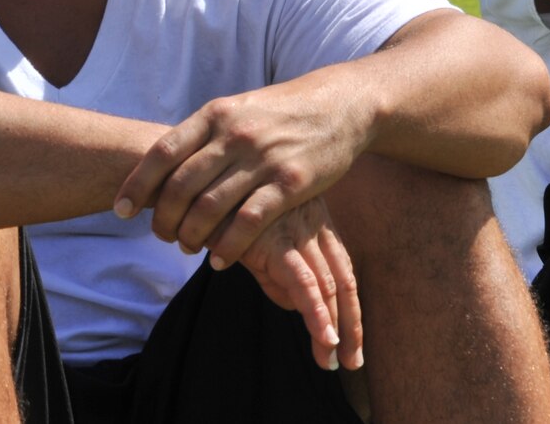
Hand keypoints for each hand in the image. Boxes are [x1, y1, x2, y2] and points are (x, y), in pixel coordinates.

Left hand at [112, 76, 371, 268]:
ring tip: (189, 249)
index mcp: (218, 114)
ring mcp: (264, 159)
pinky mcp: (291, 183)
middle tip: (160, 236)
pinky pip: (249, 222)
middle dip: (163, 219)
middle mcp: (236, 135)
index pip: (163, 152)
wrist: (343, 104)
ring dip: (192, 237)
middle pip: (181, 187)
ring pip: (210, 209)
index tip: (121, 210)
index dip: (137, 185)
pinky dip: (228, 246)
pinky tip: (220, 260)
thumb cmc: (284, 111)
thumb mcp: (240, 109)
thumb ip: (206, 135)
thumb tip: (164, 165)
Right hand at [239, 192, 363, 370]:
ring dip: (334, 325)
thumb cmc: (227, 215)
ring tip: (334, 358)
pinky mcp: (275, 239)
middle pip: (344, 280)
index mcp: (317, 224)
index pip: (343, 272)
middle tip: (352, 361)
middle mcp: (315, 225)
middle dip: (351, 324)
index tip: (352, 345)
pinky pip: (302, 280)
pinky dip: (316, 310)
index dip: (351, 310)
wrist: (197, 187)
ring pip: (328, 283)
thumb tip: (298, 307)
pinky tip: (323, 335)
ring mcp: (298, 230)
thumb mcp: (260, 245)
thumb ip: (278, 274)